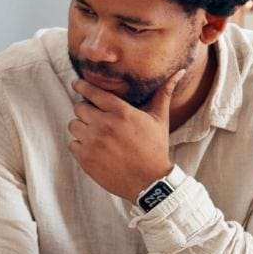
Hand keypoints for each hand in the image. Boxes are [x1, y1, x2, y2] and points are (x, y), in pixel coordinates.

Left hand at [67, 69, 185, 200]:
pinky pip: (72, 144)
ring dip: (81, 127)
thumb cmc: (155, 148)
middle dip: (85, 110)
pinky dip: (80, 145)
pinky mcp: (85, 159)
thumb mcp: (160, 120)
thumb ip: (164, 94)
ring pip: (73, 125)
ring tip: (94, 133)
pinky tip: (93, 148)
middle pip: (79, 107)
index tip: (77, 83)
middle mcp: (104, 125)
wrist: (149, 182)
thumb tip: (179, 71)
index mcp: (121, 112)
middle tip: (94, 116)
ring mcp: (93, 142)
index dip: (82, 86)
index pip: (92, 91)